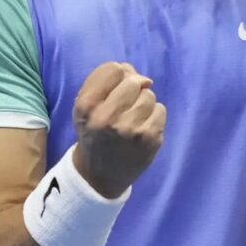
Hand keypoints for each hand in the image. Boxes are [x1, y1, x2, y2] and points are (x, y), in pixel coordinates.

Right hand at [71, 62, 166, 198]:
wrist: (100, 176)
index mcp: (87, 106)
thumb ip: (101, 81)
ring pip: (149, 95)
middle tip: (127, 103)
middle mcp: (107, 118)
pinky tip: (143, 127)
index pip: (113, 69)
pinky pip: (160, 110)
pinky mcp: (150, 140)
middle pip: (133, 81)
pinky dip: (154, 115)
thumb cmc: (93, 133)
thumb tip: (131, 69)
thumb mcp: (84, 107)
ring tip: (133, 117)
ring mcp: (131, 130)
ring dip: (144, 102)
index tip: (118, 86)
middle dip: (133, 88)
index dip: (119, 74)